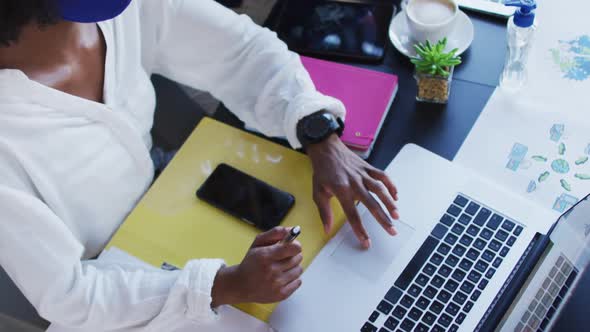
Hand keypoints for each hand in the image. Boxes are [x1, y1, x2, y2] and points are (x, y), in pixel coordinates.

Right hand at [211, 227, 302, 305]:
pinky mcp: (281, 295)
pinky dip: (293, 278)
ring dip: (293, 267)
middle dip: (293, 255)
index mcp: (265, 256)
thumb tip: (291, 230)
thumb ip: (274, 233)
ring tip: (282, 267)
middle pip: (297, 258)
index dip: (296, 245)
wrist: (241, 285)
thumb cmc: (251, 262)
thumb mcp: (258, 243)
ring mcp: (277, 284)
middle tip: (284, 257)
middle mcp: (272, 271)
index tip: (292, 246)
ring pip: (299, 270)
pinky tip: (283, 277)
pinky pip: (298, 282)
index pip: (293, 248)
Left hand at [307, 134, 398, 248]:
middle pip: (372, 204)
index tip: (366, 242)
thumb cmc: (322, 171)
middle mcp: (355, 183)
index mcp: (341, 190)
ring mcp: (363, 174)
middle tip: (392, 231)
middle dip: (383, 219)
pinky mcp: (368, 167)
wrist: (326, 148)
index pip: (352, 215)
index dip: (360, 230)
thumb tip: (326, 229)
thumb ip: (324, 212)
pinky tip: (395, 196)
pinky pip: (383, 176)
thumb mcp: (318, 192)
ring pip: (381, 189)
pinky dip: (391, 185)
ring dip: (390, 203)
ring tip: (397, 215)